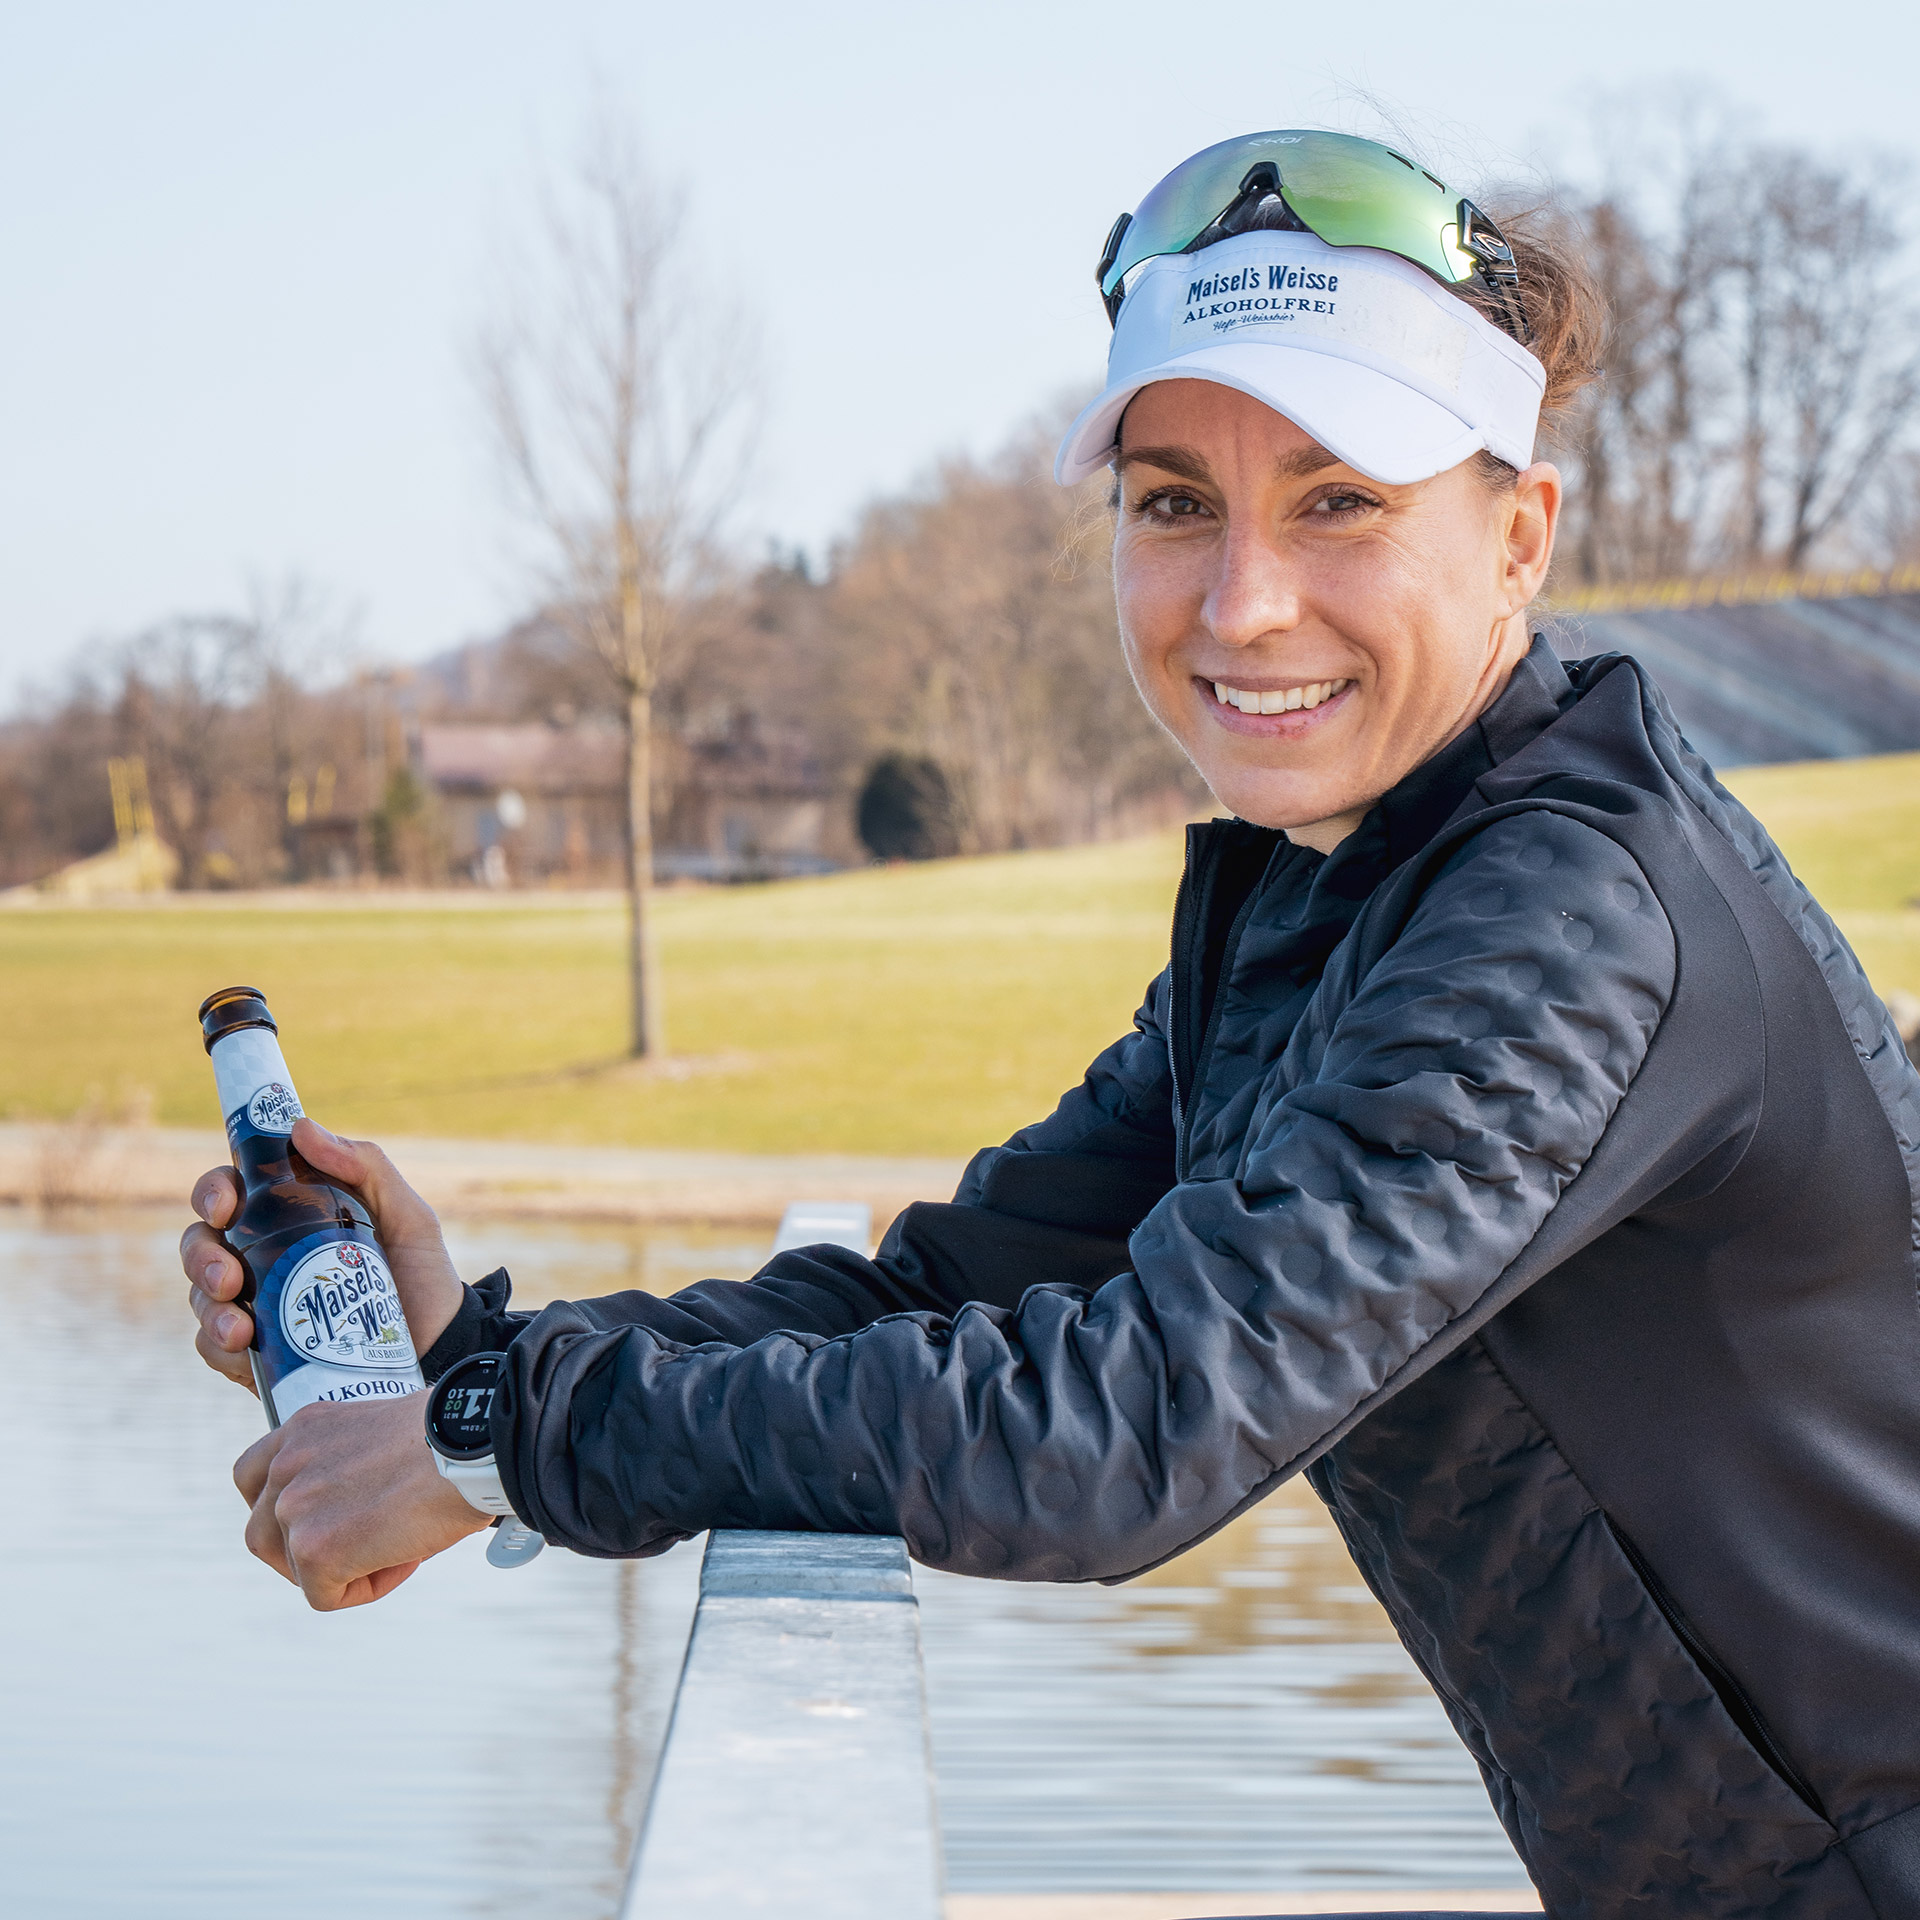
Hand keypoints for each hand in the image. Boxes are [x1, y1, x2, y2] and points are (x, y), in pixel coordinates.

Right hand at [181, 1117, 466, 1392]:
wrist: (440, 1350)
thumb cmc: (421, 1277)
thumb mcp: (405, 1216)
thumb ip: (365, 1166)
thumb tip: (302, 1128)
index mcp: (290, 1216)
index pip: (230, 1192)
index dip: (213, 1192)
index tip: (226, 1206)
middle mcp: (263, 1257)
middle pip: (202, 1243)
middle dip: (202, 1257)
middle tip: (229, 1277)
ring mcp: (257, 1306)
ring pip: (202, 1297)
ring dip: (209, 1307)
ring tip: (239, 1327)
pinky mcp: (259, 1354)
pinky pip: (214, 1349)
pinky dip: (219, 1347)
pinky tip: (243, 1349)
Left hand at [234, 1391, 492, 1607]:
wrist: (474, 1445)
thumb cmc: (454, 1436)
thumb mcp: (381, 1434)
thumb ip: (350, 1463)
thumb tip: (360, 1505)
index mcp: (304, 1427)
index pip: (253, 1476)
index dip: (283, 1509)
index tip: (329, 1516)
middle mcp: (288, 1462)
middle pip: (262, 1532)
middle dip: (305, 1551)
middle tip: (361, 1548)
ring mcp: (295, 1506)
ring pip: (294, 1567)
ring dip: (337, 1571)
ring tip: (394, 1549)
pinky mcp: (316, 1548)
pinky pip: (327, 1595)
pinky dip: (368, 1586)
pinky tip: (408, 1556)